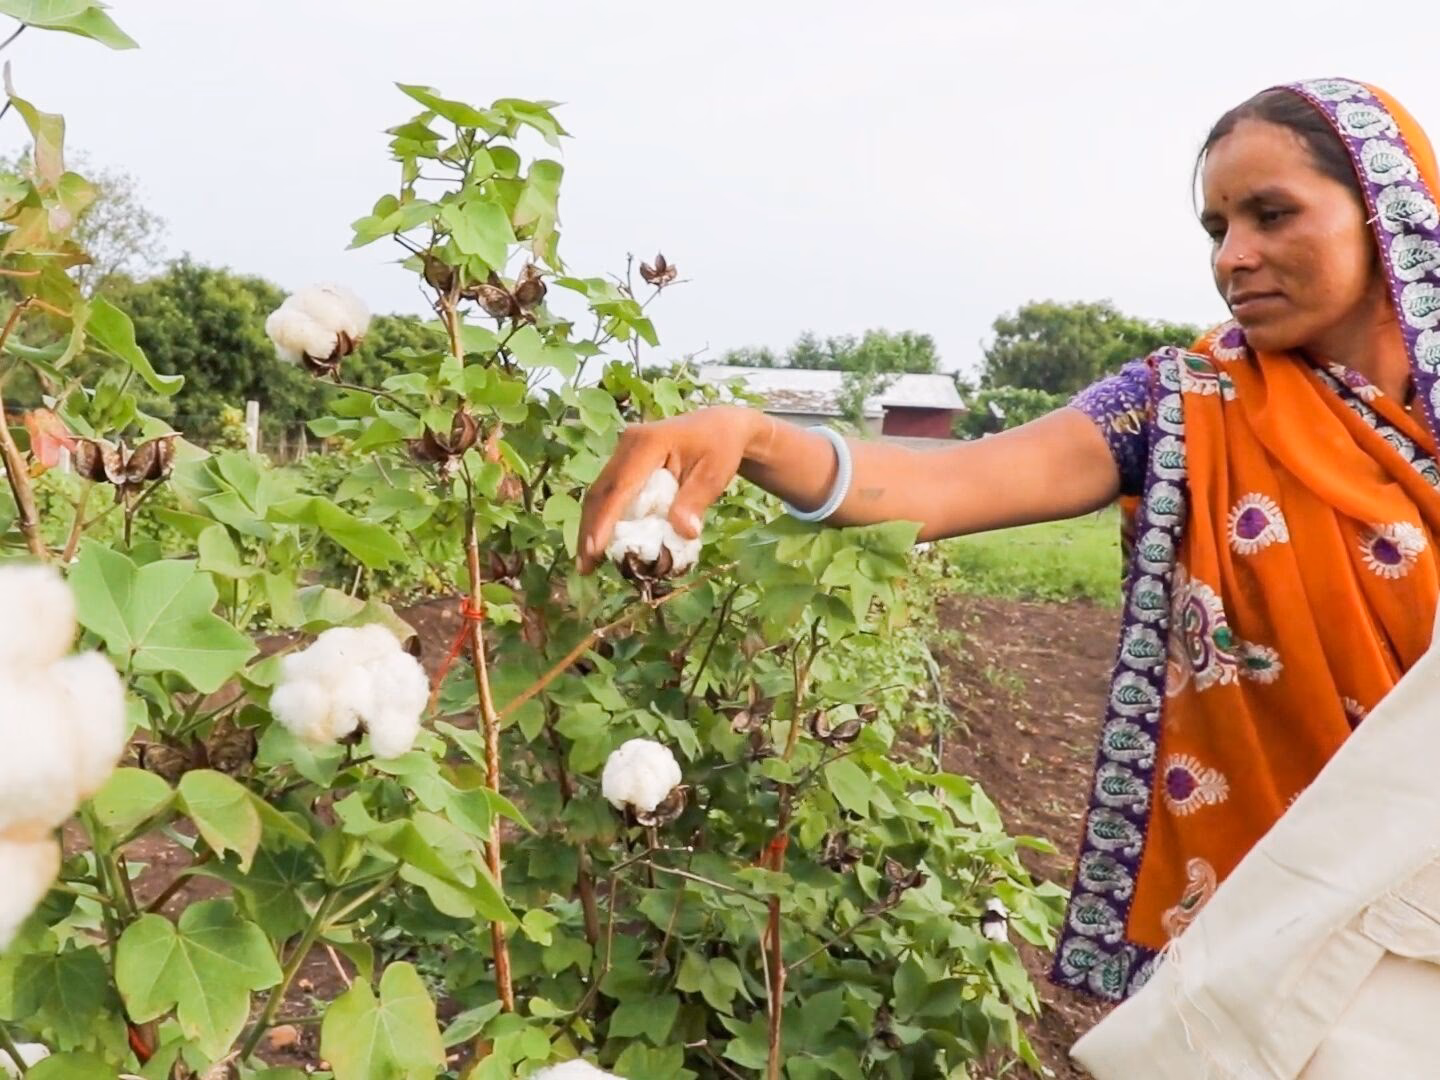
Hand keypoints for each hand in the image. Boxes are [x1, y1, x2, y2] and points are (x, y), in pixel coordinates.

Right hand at [577, 405, 765, 573]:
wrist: (721, 426)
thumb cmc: (720, 448)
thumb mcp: (715, 474)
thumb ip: (696, 501)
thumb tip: (683, 533)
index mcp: (648, 443)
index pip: (619, 487)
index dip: (604, 520)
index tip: (594, 550)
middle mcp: (628, 444)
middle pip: (600, 492)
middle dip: (589, 530)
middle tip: (585, 567)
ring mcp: (623, 452)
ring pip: (599, 494)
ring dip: (592, 527)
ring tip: (587, 562)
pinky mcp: (624, 463)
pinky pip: (609, 493)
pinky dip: (603, 519)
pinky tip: (602, 543)